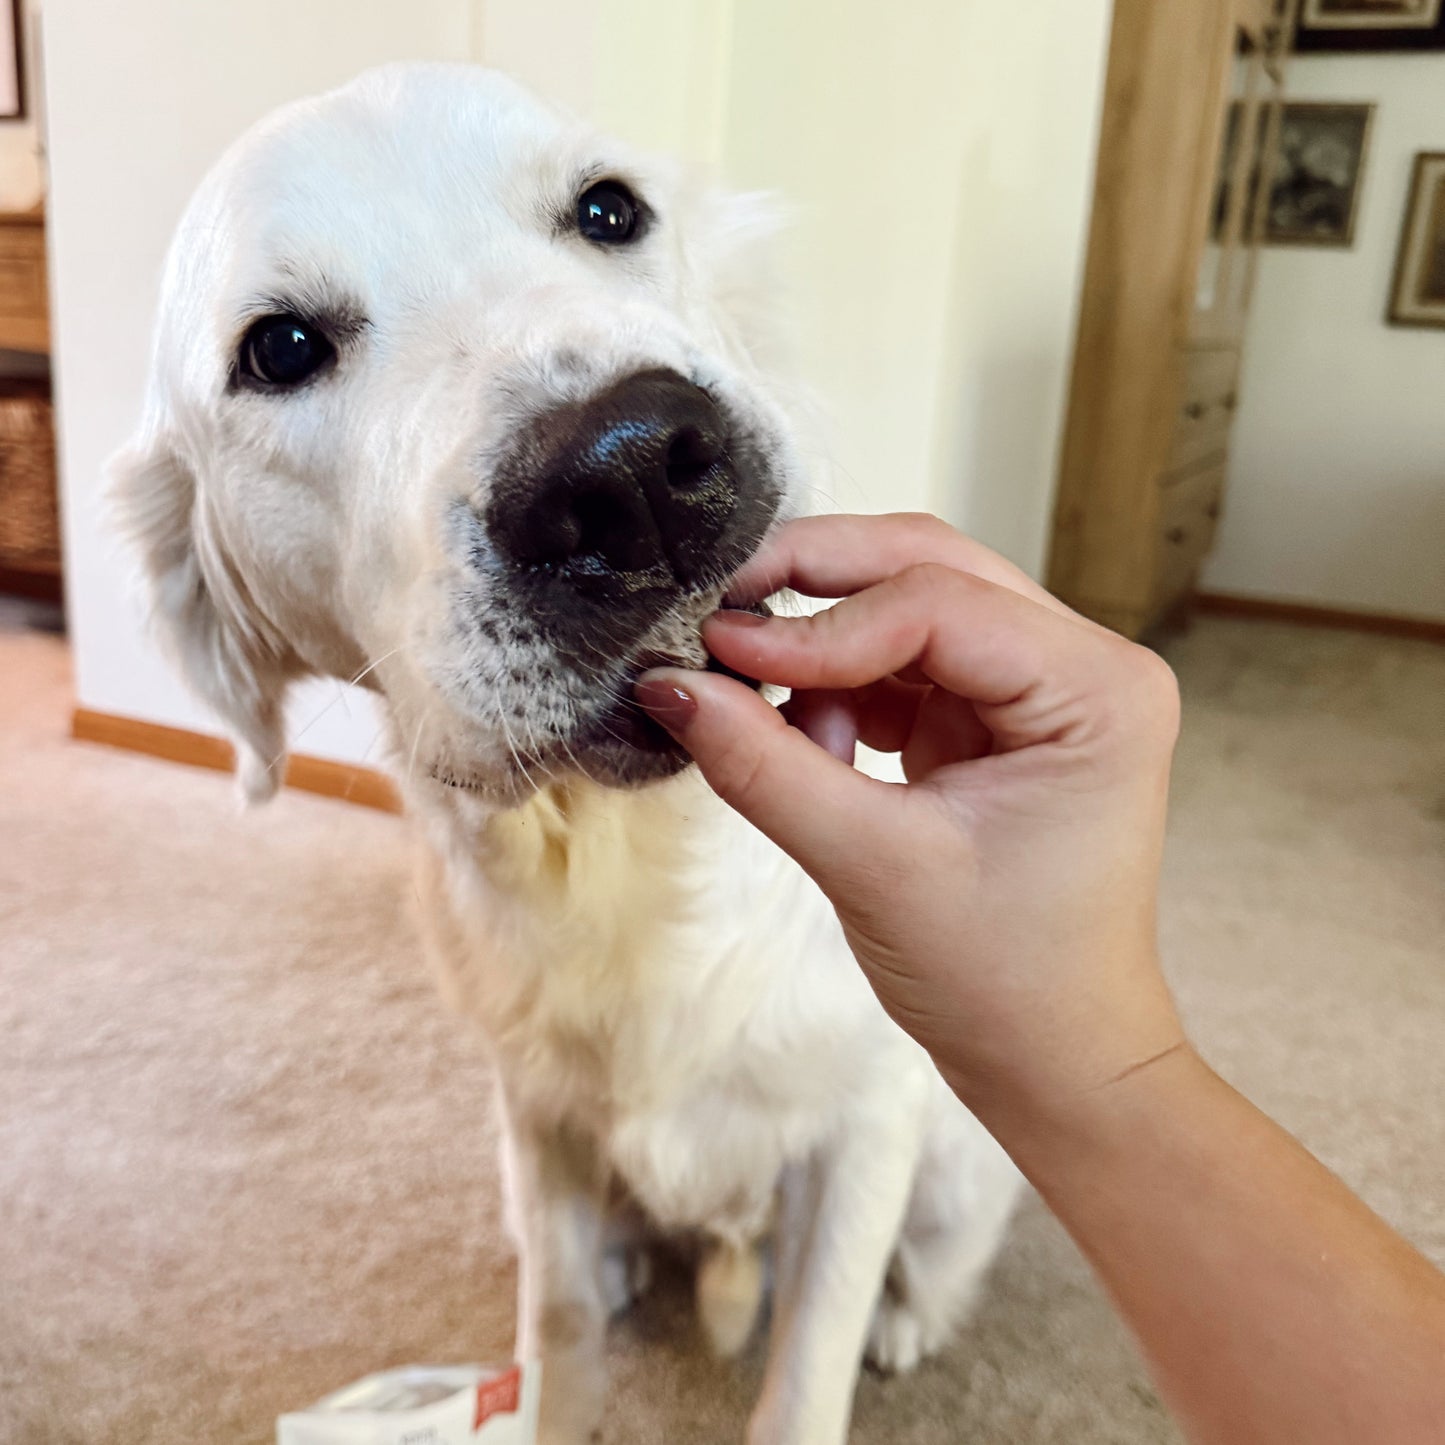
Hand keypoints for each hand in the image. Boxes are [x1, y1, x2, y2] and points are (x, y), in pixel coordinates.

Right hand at [636, 512, 1186, 1118]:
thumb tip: (671, 683)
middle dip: (817, 582)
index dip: (820, 625)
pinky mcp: (999, 716)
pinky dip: (842, 685)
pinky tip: (811, 742)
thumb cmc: (1003, 980)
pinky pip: (905, 662)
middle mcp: (1085, 666)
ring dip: (826, 642)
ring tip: (769, 709)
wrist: (1054, 1059)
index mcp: (1098, 690)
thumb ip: (767, 766)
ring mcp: (1044, 686)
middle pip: (931, 569)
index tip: (720, 650)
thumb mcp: (873, 867)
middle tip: (718, 607)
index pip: (938, 604)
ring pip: (912, 604)